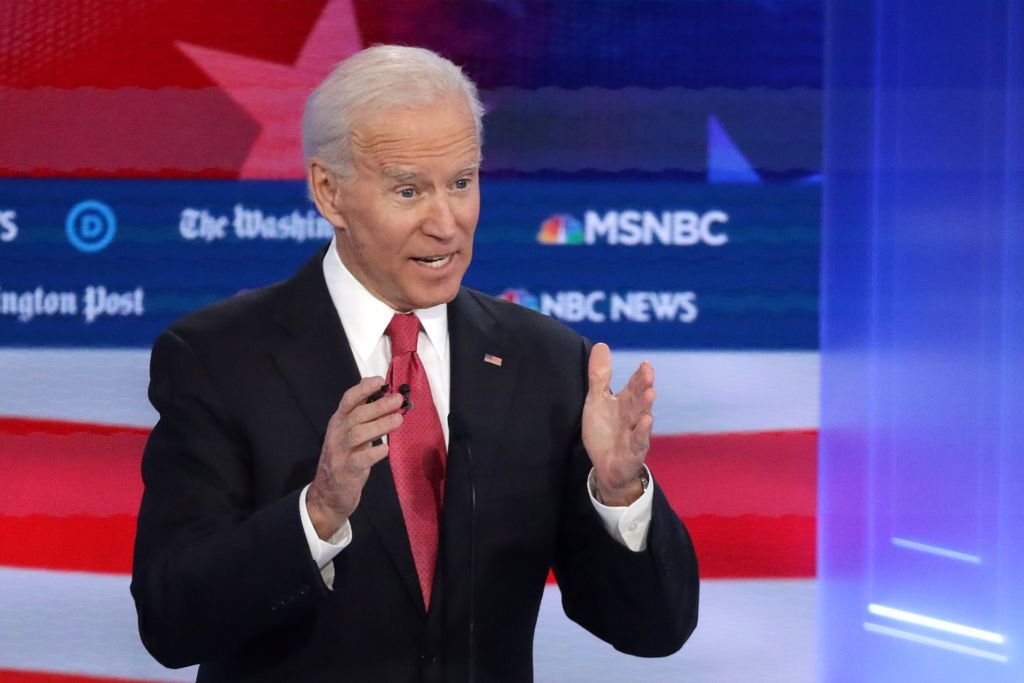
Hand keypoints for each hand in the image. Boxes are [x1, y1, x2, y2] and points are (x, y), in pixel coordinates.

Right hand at [306, 376, 403, 539]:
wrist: (327, 495)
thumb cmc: (344, 459)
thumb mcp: (349, 434)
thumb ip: (362, 416)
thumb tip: (381, 393)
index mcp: (338, 422)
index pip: (348, 399)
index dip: (364, 388)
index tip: (381, 381)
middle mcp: (337, 434)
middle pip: (356, 414)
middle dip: (379, 405)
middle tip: (398, 400)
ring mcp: (339, 453)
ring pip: (358, 434)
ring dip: (380, 425)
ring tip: (399, 420)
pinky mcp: (346, 471)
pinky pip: (360, 460)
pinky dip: (374, 452)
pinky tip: (386, 449)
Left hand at [582, 343, 653, 506]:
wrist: (607, 466)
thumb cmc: (605, 431)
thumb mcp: (597, 401)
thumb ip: (600, 376)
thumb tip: (601, 344)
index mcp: (626, 401)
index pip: (635, 385)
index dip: (640, 375)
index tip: (645, 364)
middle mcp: (634, 414)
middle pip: (640, 398)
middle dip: (644, 385)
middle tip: (649, 373)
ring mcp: (636, 433)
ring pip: (642, 416)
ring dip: (646, 405)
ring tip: (650, 393)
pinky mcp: (633, 451)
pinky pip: (638, 440)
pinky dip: (642, 431)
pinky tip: (645, 421)